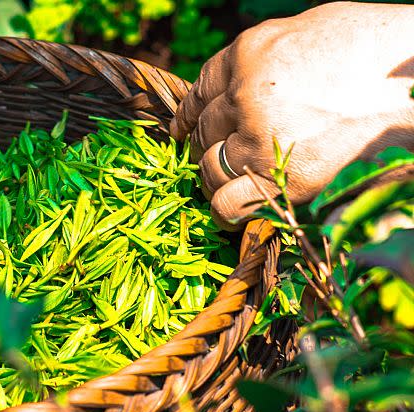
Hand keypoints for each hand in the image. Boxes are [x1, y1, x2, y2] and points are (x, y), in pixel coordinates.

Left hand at [170, 1, 413, 228]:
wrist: (409, 77)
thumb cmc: (364, 50)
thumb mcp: (298, 35)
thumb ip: (258, 62)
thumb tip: (232, 88)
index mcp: (245, 54)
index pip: (199, 92)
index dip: (190, 116)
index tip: (185, 132)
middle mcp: (244, 93)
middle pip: (203, 132)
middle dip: (208, 149)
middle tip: (221, 159)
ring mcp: (259, 135)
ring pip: (208, 168)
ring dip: (215, 180)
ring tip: (232, 183)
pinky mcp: (281, 175)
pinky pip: (227, 202)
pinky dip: (226, 211)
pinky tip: (235, 211)